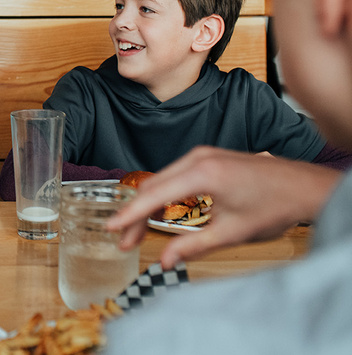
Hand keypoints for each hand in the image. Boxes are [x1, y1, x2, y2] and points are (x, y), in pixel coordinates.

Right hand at [107, 146, 341, 268]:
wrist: (305, 186)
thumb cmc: (275, 206)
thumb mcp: (232, 233)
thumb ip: (193, 247)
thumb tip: (164, 262)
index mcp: (202, 174)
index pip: (153, 195)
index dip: (129, 215)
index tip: (111, 229)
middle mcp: (198, 158)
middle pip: (152, 186)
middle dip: (135, 215)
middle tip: (124, 241)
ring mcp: (202, 155)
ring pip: (161, 179)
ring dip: (148, 205)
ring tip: (138, 232)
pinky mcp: (208, 157)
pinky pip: (174, 174)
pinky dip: (162, 194)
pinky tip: (159, 212)